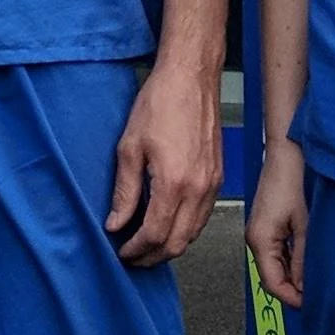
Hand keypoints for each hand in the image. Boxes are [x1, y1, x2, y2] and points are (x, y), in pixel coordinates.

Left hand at [106, 62, 220, 266]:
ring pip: (193, 234)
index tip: (122, 252)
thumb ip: (125, 190)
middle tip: (133, 256)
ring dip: (170, 245)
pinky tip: (169, 222)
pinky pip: (203, 217)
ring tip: (147, 244)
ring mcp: (212, 185)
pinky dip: (186, 229)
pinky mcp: (218, 177)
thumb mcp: (130, 146)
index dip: (136, 250)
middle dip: (153, 257)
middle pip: (177, 243)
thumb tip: (115, 223)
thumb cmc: (160, 103)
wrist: (191, 78)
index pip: (155, 234)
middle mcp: (198, 190)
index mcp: (174, 184)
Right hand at [245, 139, 309, 307]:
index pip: (273, 284)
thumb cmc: (291, 181)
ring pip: (274, 267)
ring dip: (292, 274)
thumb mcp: (304, 225)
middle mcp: (254, 238)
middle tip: (317, 292)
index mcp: (260, 240)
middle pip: (272, 277)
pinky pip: (275, 253)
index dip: (292, 298)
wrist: (285, 154)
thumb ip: (303, 259)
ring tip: (314, 275)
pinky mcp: (264, 226)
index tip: (312, 304)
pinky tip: (305, 258)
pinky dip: (289, 261)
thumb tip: (306, 287)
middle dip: (293, 288)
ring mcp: (257, 232)